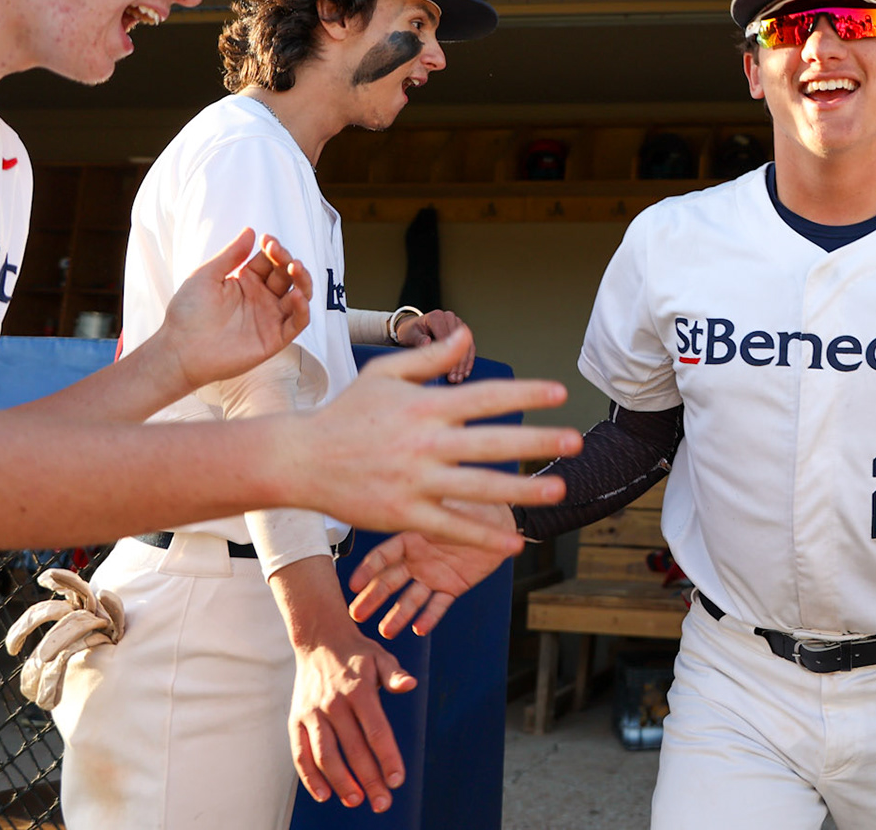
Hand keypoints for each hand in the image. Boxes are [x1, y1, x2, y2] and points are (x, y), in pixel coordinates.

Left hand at [155, 229, 311, 392]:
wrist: (179, 351)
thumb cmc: (187, 314)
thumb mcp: (205, 276)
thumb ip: (230, 255)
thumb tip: (250, 231)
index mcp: (246, 282)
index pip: (270, 261)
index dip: (273, 250)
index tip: (267, 240)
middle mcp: (261, 298)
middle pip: (287, 275)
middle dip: (287, 260)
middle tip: (279, 253)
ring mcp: (270, 318)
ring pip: (299, 296)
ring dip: (302, 280)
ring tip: (296, 267)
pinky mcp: (274, 338)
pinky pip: (297, 322)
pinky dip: (302, 309)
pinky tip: (298, 295)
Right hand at [285, 329, 582, 551]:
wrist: (299, 459)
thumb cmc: (346, 414)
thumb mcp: (385, 375)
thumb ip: (429, 357)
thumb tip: (469, 333)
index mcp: (424, 406)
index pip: (484, 397)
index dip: (524, 394)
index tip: (560, 393)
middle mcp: (424, 443)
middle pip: (491, 442)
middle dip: (537, 442)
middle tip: (576, 441)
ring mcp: (415, 481)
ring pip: (478, 488)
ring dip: (521, 490)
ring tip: (558, 489)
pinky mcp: (403, 514)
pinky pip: (451, 526)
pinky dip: (483, 536)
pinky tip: (514, 542)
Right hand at [289, 628, 415, 812]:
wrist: (319, 639)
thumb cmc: (357, 652)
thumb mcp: (381, 656)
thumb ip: (395, 674)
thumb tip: (410, 685)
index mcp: (358, 689)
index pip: (376, 730)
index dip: (387, 757)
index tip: (397, 780)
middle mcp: (334, 704)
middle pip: (353, 749)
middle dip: (369, 778)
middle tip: (382, 803)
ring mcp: (312, 713)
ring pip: (325, 755)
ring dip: (341, 781)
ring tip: (357, 800)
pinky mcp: (296, 720)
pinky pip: (300, 753)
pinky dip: (310, 776)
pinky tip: (324, 795)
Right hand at [347, 503, 517, 637]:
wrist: (502, 521)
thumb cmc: (473, 506)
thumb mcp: (448, 505)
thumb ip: (428, 510)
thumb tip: (411, 503)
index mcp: (411, 537)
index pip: (383, 556)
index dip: (368, 570)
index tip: (354, 585)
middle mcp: (417, 559)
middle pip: (390, 581)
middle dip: (373, 598)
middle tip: (357, 614)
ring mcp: (433, 575)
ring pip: (411, 598)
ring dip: (398, 615)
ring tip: (386, 631)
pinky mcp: (452, 587)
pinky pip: (439, 604)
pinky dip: (430, 617)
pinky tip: (419, 629)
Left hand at [393, 310, 474, 382]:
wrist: (414, 329)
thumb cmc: (410, 332)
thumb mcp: (409, 336)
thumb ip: (418, 339)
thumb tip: (427, 342)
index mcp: (436, 317)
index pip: (445, 336)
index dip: (447, 354)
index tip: (446, 370)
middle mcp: (449, 317)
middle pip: (458, 342)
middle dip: (457, 362)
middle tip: (453, 378)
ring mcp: (458, 324)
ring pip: (467, 345)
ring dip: (464, 364)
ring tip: (458, 378)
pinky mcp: (463, 332)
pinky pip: (470, 347)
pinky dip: (468, 361)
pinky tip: (465, 372)